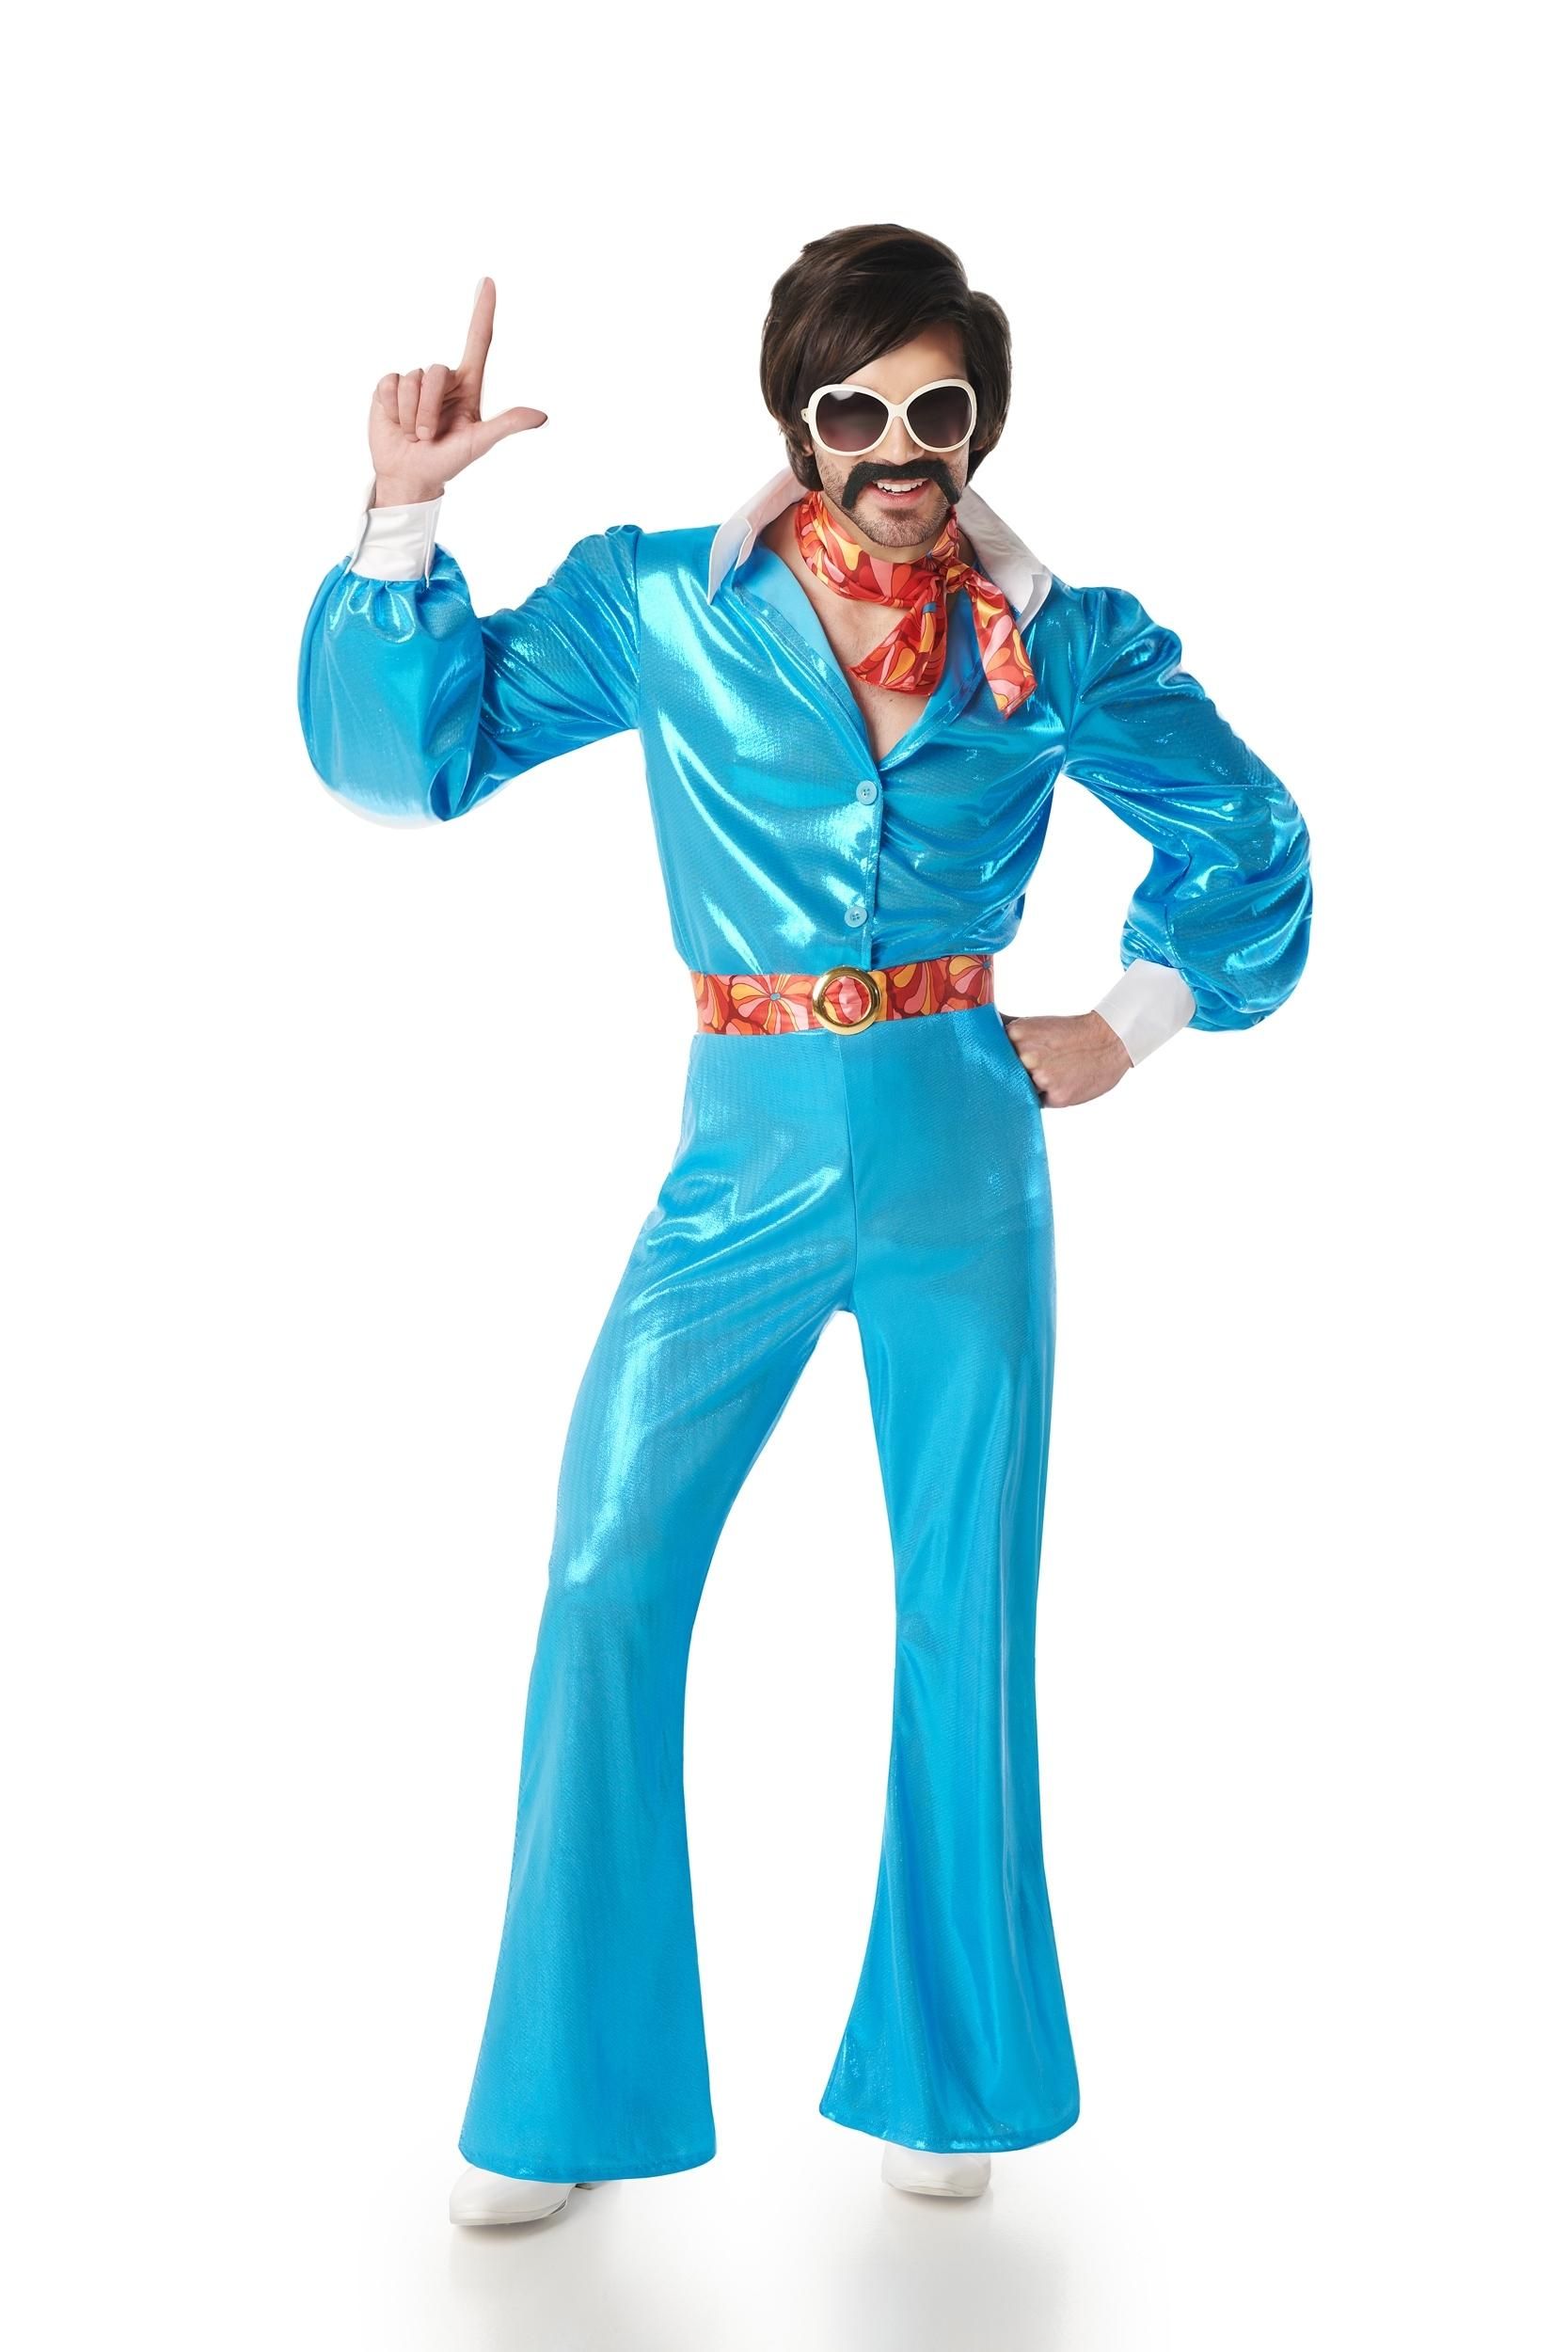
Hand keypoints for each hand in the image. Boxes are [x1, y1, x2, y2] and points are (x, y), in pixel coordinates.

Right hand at [368, 276, 547, 504]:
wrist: (409, 475)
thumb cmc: (447, 461)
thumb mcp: (478, 444)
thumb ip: (506, 425)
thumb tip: (541, 416)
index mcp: (467, 386)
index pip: (478, 341)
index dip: (483, 311)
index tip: (489, 282)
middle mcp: (442, 380)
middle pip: (435, 370)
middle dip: (428, 408)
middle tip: (428, 435)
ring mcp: (414, 382)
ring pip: (410, 380)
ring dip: (410, 414)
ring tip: (414, 433)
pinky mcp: (388, 387)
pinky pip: (389, 384)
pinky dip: (391, 409)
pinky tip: (395, 422)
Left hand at [998, 1009, 1131, 1106]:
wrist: (1109, 1039)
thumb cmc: (1071, 1033)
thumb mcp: (1036, 1025)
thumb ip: (1009, 1034)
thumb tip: (979, 1029)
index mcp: (1017, 1034)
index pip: (991, 1058)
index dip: (995, 1064)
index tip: (997, 1066)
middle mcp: (1025, 1056)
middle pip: (1004, 1077)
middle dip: (1013, 1077)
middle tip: (1035, 1068)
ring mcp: (1040, 1077)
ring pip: (1021, 1092)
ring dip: (1031, 1088)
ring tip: (1053, 1073)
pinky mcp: (1056, 1095)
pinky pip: (1039, 1102)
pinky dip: (1047, 1096)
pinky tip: (1062, 1082)